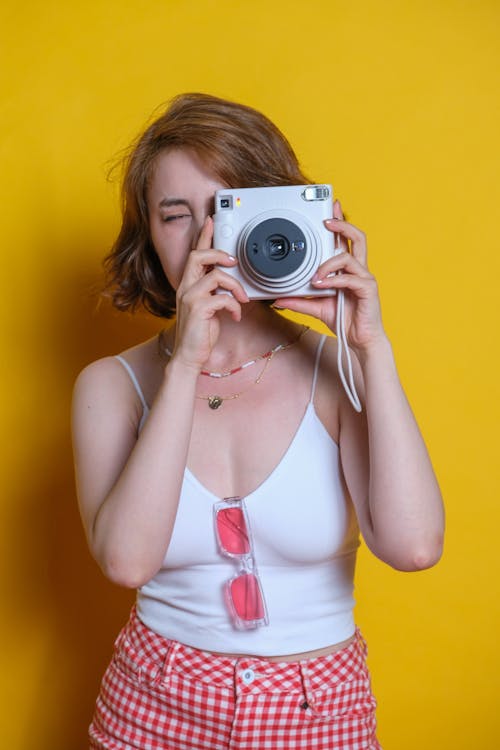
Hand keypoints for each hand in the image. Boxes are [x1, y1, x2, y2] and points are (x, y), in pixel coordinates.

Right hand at [173, 217, 248, 370]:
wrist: (189, 356)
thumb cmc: (199, 333)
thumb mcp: (209, 307)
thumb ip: (215, 292)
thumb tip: (232, 285)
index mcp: (189, 285)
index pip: (195, 254)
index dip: (204, 237)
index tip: (212, 221)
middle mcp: (186, 288)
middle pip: (198, 256)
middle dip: (219, 253)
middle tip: (234, 261)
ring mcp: (190, 298)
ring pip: (216, 276)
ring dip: (235, 286)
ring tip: (242, 299)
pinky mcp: (198, 310)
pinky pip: (222, 298)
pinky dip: (234, 306)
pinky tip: (235, 316)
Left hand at [274, 201, 384, 354]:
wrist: (359, 341)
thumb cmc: (344, 320)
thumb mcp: (317, 308)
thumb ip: (299, 301)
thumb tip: (278, 299)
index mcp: (348, 269)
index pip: (346, 240)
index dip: (340, 223)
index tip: (330, 209)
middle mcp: (358, 269)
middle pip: (357, 237)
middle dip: (342, 224)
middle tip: (326, 220)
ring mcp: (365, 278)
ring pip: (348, 257)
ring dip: (328, 263)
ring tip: (315, 276)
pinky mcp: (368, 289)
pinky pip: (351, 278)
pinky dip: (334, 280)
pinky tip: (322, 285)